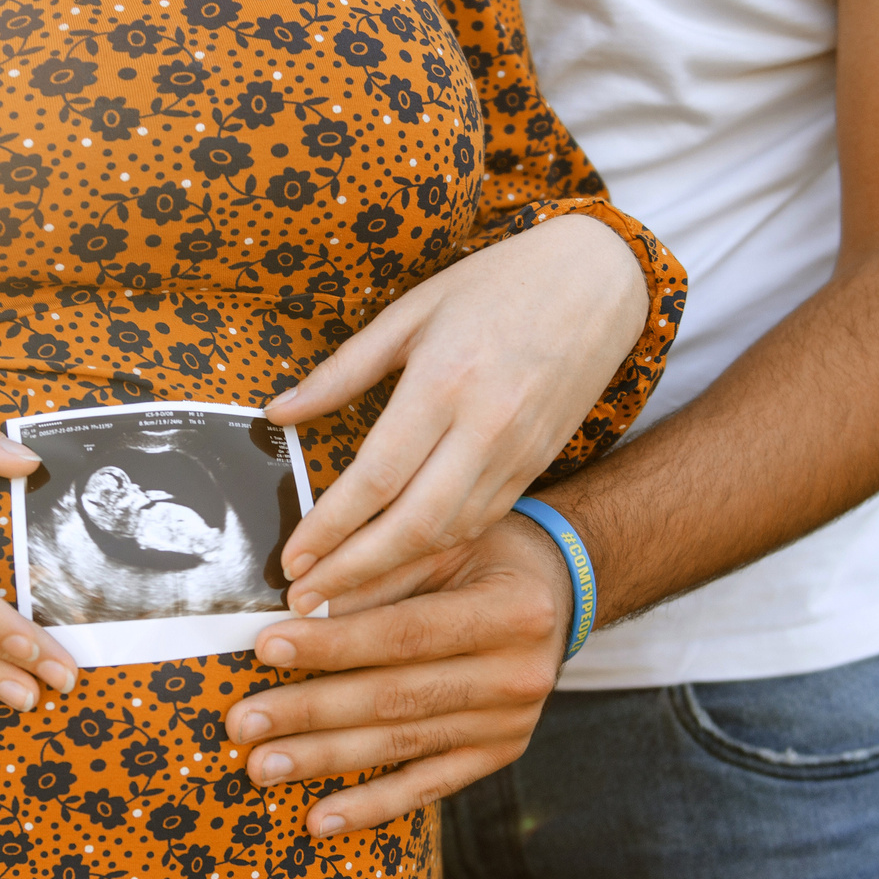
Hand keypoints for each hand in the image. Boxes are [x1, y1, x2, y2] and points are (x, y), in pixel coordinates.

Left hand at [224, 514, 573, 835]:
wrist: (556, 591)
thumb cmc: (484, 555)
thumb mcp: (444, 542)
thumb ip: (382, 571)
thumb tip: (302, 601)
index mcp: (511, 612)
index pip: (404, 634)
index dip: (333, 644)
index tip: (266, 647)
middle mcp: (519, 675)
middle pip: (396, 698)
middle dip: (311, 712)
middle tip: (244, 722)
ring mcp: (510, 724)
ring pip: (402, 745)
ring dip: (325, 760)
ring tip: (261, 767)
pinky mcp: (498, 755)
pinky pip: (427, 787)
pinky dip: (370, 805)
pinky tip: (318, 819)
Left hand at [264, 213, 647, 614]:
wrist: (600, 280)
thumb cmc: (498, 284)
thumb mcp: (412, 310)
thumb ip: (343, 370)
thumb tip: (278, 413)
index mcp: (444, 381)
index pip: (378, 476)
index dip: (329, 526)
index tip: (292, 559)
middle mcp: (485, 426)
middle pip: (415, 523)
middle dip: (356, 571)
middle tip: (307, 598)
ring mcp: (518, 451)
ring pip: (451, 533)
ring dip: (395, 574)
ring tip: (343, 597)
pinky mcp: (538, 463)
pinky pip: (481, 520)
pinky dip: (438, 550)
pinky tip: (401, 566)